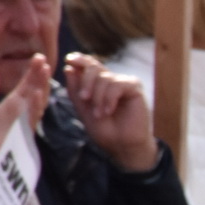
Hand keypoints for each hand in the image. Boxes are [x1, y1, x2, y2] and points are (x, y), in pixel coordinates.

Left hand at [0, 58, 49, 174]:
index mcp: (14, 105)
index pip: (27, 85)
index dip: (32, 72)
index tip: (38, 57)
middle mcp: (22, 113)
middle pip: (35, 90)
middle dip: (39, 76)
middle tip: (42, 59)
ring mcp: (25, 124)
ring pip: (37, 102)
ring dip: (40, 87)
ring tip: (43, 70)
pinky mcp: (23, 136)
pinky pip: (30, 119)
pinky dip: (33, 106)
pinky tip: (35, 94)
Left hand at [64, 53, 157, 172]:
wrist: (122, 145)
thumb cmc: (105, 130)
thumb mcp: (83, 110)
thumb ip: (75, 90)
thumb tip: (68, 68)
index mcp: (99, 84)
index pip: (89, 64)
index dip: (80, 59)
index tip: (70, 60)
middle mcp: (112, 80)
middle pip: (95, 67)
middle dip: (86, 81)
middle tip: (84, 98)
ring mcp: (124, 83)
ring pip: (104, 78)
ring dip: (98, 97)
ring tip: (100, 114)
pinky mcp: (135, 87)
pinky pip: (116, 85)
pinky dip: (109, 98)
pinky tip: (109, 111)